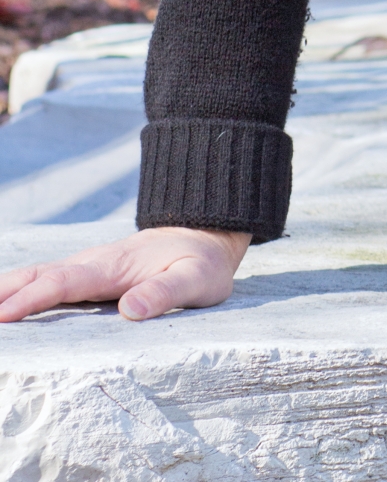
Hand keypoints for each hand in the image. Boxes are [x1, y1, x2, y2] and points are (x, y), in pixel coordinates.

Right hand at [0, 226, 250, 322]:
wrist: (204, 232)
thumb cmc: (200, 262)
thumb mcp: (196, 279)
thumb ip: (164, 293)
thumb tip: (130, 311)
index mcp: (112, 267)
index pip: (64, 283)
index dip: (32, 300)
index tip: (3, 316)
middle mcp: (92, 263)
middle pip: (37, 275)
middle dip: (3, 294)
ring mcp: (86, 266)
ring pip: (36, 274)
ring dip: (4, 290)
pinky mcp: (86, 274)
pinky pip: (44, 280)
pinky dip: (17, 290)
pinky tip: (2, 305)